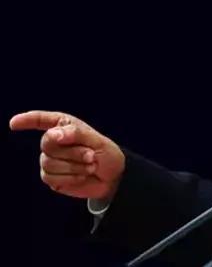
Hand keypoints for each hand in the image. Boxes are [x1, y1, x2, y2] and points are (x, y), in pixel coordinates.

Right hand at [9, 111, 125, 199]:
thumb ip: (75, 134)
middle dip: (71, 152)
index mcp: (64, 126)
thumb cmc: (106, 153)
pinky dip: (70, 177)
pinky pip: (51, 177)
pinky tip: (82, 175)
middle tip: (91, 155)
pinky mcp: (51, 177)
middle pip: (47, 144)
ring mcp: (50, 159)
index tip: (14, 123)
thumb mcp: (97, 140)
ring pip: (49, 162)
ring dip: (73, 166)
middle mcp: (54, 141)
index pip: (42, 120)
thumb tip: (53, 134)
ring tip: (90, 166)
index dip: (27, 120)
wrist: (113, 177)